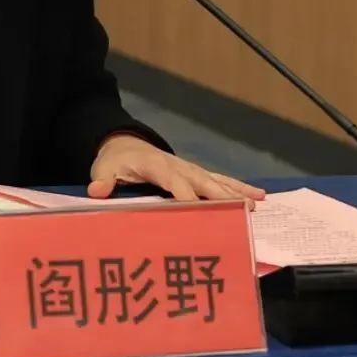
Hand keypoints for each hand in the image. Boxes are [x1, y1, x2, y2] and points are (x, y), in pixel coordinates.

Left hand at [88, 134, 265, 208]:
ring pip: (216, 181)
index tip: (198, 210)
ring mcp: (189, 169)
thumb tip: (96, 190)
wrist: (123, 145)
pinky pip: (220, 181)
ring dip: (235, 193)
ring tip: (256, 205)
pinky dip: (239, 188)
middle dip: (220, 196)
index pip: (173, 181)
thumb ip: (103, 179)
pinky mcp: (195, 174)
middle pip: (201, 181)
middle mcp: (177, 165)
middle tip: (241, 212)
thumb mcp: (104, 168)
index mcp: (155, 165)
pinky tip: (259, 196)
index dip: (185, 195)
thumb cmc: (115, 161)